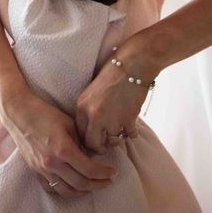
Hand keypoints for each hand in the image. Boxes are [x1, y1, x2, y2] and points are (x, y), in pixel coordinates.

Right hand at [0, 89, 116, 198]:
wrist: (19, 113)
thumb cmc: (45, 113)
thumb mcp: (69, 124)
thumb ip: (82, 142)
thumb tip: (92, 156)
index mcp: (63, 149)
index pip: (89, 170)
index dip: (104, 173)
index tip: (112, 172)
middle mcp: (52, 163)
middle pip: (80, 184)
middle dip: (98, 185)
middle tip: (107, 181)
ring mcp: (42, 169)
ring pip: (66, 191)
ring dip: (83, 191)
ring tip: (93, 185)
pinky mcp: (34, 170)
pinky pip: (51, 188)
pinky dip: (64, 191)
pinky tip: (72, 187)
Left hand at [75, 39, 153, 153]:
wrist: (132, 65)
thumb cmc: (112, 73)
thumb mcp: (91, 91)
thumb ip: (88, 109)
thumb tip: (90, 128)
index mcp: (82, 107)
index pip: (80, 134)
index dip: (87, 140)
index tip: (94, 142)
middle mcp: (94, 116)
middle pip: (93, 144)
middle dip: (100, 147)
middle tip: (106, 145)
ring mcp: (111, 120)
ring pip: (113, 141)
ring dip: (117, 138)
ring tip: (121, 132)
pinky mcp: (128, 120)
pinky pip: (130, 135)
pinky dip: (132, 132)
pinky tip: (131, 125)